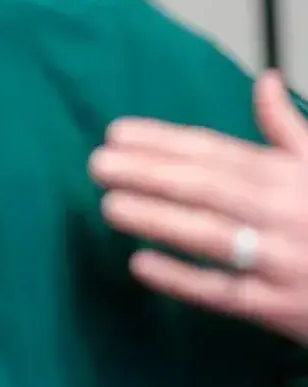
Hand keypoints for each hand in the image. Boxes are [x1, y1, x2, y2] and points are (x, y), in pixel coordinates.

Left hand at [89, 71, 307, 341]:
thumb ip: (288, 129)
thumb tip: (264, 80)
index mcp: (289, 176)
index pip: (215, 151)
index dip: (163, 140)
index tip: (116, 132)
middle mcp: (285, 212)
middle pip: (207, 187)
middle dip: (149, 173)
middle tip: (98, 164)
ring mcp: (281, 260)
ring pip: (211, 235)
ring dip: (158, 219)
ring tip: (109, 205)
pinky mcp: (277, 307)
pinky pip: (223, 291)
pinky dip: (181, 278)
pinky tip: (141, 263)